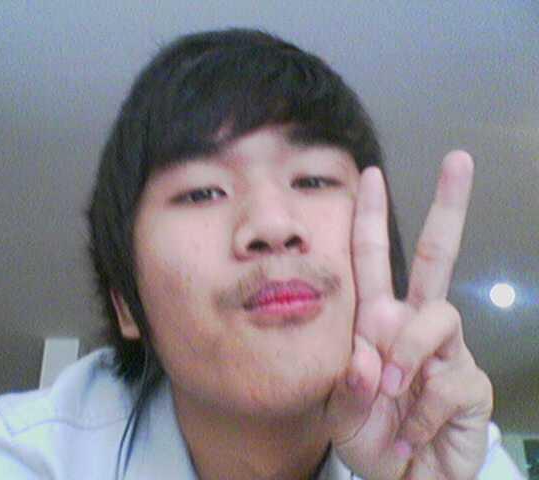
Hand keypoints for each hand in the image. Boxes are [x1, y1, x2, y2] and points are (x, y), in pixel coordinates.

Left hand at [325, 151, 493, 478]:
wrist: (399, 478)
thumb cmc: (368, 437)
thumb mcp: (340, 413)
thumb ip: (348, 387)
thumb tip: (368, 358)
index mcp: (375, 320)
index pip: (371, 259)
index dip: (369, 217)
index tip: (368, 175)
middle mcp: (412, 325)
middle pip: (433, 257)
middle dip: (446, 208)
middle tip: (458, 160)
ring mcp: (445, 351)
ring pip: (438, 315)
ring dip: (408, 352)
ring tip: (391, 392)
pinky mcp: (468, 384)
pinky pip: (448, 380)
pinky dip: (421, 411)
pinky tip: (412, 430)